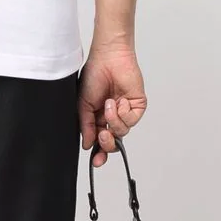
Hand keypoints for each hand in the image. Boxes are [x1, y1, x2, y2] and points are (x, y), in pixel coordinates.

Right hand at [79, 42, 146, 166]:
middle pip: (113, 142)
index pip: (99, 141)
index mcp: (97, 118)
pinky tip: (120, 100)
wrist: (108, 59)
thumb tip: (88, 144)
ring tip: (109, 104)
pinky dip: (124, 113)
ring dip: (114, 120)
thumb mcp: (83, 104)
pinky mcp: (137, 106)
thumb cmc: (93, 76)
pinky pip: (132, 120)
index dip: (98, 153)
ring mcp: (125, 112)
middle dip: (108, 142)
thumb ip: (85, 125)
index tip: (96, 161)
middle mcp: (112, 118)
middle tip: (103, 134)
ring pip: (122, 132)